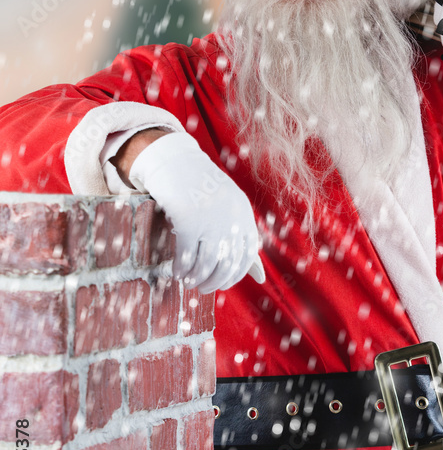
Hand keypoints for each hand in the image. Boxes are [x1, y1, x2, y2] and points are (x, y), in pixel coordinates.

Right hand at [128, 132, 264, 292]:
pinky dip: (182, 269)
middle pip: (227, 264)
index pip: (247, 255)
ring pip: (207, 264)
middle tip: (202, 288)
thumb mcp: (228, 207)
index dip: (235, 275)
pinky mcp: (188, 221)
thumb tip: (260, 277)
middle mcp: (231, 218)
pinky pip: (186, 255)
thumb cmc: (201, 187)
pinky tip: (177, 273)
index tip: (223, 283)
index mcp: (243, 214)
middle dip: (215, 282)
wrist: (175, 161)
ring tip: (188, 282)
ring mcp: (210, 220)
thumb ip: (242, 237)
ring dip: (197, 278)